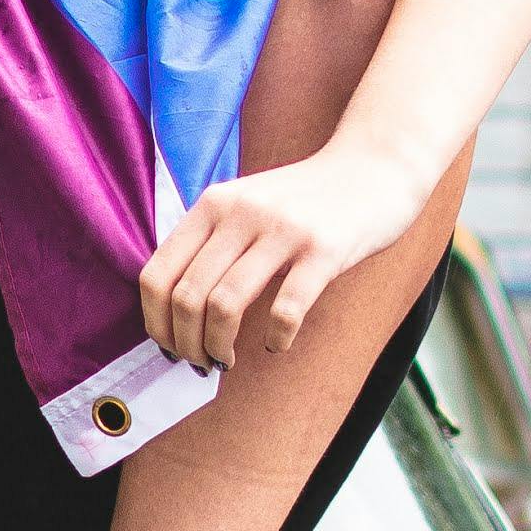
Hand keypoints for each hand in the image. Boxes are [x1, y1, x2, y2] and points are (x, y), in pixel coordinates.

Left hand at [136, 142, 428, 372]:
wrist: (374, 167)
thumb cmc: (305, 200)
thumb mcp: (245, 204)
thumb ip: (210, 242)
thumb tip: (172, 312)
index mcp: (213, 204)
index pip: (157, 275)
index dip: (156, 323)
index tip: (170, 347)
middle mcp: (241, 213)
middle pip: (187, 297)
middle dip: (186, 344)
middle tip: (200, 363)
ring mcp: (283, 230)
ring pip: (225, 306)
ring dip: (218, 348)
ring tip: (226, 361)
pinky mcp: (324, 250)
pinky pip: (286, 310)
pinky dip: (275, 340)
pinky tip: (277, 345)